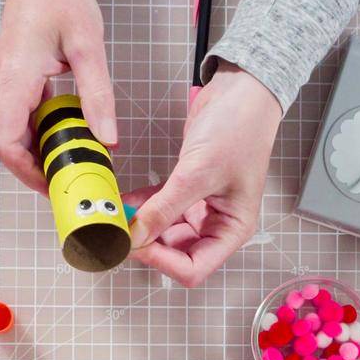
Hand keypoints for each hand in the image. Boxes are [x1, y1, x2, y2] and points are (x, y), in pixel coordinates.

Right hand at [0, 0, 116, 192]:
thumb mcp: (88, 46)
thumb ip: (98, 95)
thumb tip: (107, 138)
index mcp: (15, 80)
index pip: (3, 143)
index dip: (25, 171)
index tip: (52, 183)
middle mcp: (2, 86)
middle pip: (9, 146)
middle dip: (39, 168)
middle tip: (75, 177)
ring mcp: (5, 86)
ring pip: (16, 135)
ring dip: (42, 152)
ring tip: (76, 159)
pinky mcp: (13, 83)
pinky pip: (22, 120)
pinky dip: (43, 134)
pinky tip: (69, 135)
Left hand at [126, 64, 281, 286]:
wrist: (243, 91)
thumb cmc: (239, 130)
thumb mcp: (197, 173)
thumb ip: (164, 208)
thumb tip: (135, 236)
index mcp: (232, 230)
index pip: (193, 268)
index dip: (161, 261)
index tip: (133, 244)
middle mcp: (217, 224)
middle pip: (175, 252)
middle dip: (146, 242)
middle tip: (116, 228)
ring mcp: (201, 207)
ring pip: (163, 230)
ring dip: (140, 224)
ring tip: (116, 213)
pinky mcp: (187, 188)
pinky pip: (159, 207)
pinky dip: (141, 206)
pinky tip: (124, 199)